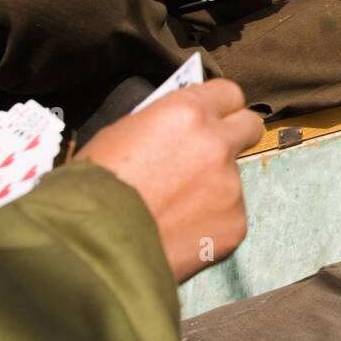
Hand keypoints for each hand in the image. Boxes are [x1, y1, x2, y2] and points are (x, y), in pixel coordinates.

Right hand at [73, 79, 262, 282]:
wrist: (90, 247)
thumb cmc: (91, 190)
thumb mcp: (120, 134)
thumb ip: (162, 124)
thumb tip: (177, 126)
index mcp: (187, 113)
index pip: (228, 93)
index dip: (217, 106)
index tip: (212, 115)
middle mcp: (217, 144)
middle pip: (249, 126)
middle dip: (234, 135)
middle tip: (209, 153)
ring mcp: (230, 185)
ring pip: (233, 178)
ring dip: (212, 186)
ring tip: (173, 207)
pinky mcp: (235, 223)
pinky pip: (228, 216)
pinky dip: (208, 222)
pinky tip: (177, 230)